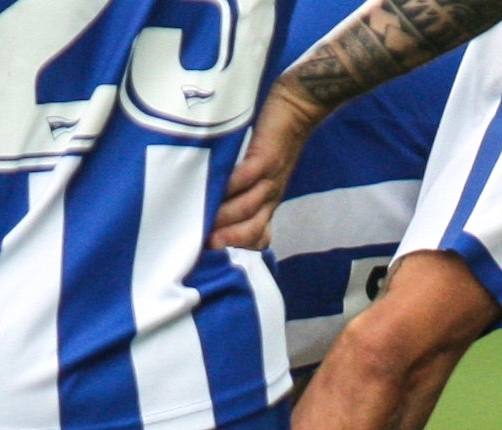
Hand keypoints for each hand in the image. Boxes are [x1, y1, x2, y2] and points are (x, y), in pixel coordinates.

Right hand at [212, 80, 322, 249]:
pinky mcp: (267, 157)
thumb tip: (214, 199)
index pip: (257, 236)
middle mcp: (271, 196)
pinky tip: (213, 188)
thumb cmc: (273, 138)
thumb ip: (243, 188)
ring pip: (248, 207)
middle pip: (252, 229)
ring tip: (202, 221)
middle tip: (202, 245)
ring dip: (225, 217)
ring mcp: (270, 178)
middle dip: (228, 239)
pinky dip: (231, 185)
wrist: (299, 108)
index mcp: (269, 202)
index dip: (237, 244)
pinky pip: (248, 176)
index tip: (211, 250)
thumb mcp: (262, 171)